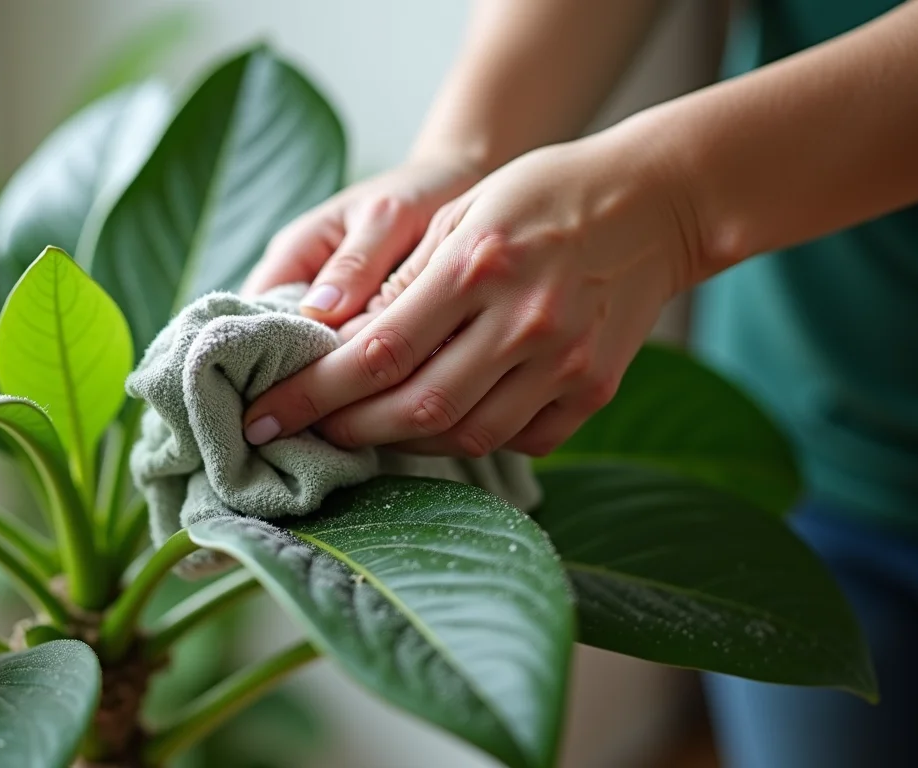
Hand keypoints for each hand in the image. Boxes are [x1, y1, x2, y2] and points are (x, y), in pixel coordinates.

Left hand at [243, 131, 697, 456]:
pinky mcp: (594, 389)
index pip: (376, 353)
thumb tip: (337, 345)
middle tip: (311, 431)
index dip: (313, 395)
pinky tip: (446, 421)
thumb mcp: (458, 215)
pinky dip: (472, 439)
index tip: (265, 418)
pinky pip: (521, 440)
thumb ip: (400, 282)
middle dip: (349, 430)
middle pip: (416, 409)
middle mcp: (523, 321)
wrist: (653, 204)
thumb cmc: (540, 198)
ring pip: (467, 437)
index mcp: (477, 267)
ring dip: (406, 442)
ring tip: (372, 426)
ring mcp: (566, 362)